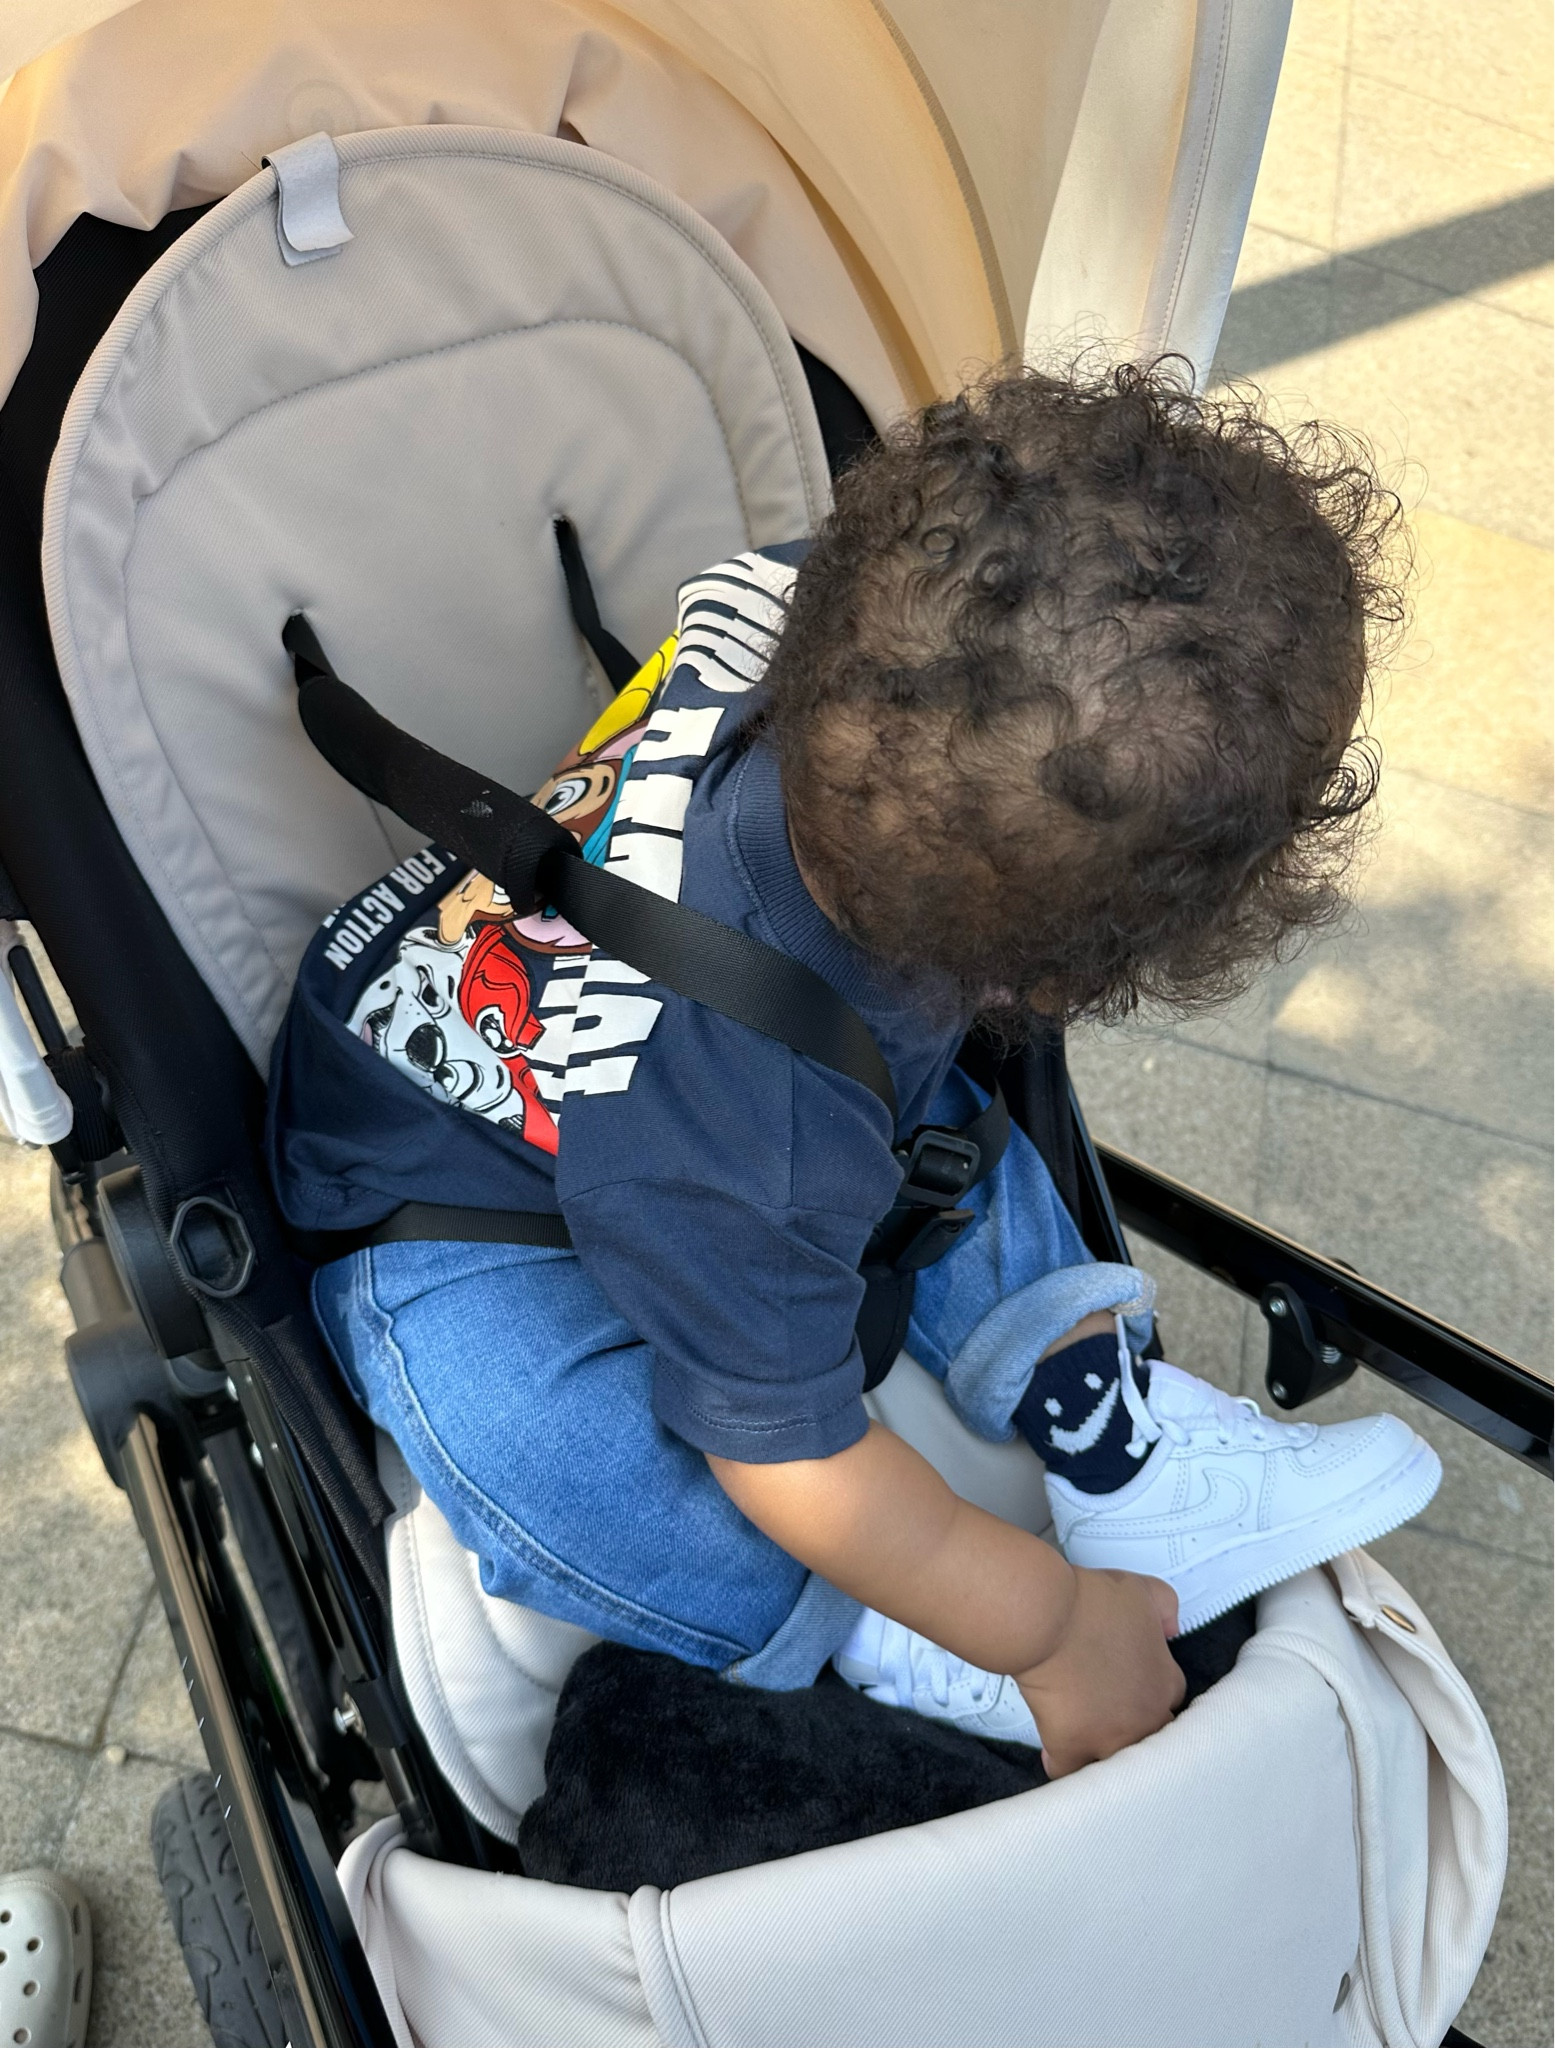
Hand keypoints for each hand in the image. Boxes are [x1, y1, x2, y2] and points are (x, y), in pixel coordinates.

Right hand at [1016, 1566, 1183, 1777]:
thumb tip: (1171, 1631)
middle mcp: (1145, 1718)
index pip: (1171, 1699)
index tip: (1131, 1684)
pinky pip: (1071, 1771)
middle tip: (1109, 1714)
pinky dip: (1063, 1764)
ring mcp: (1110, 1738)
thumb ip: (1166, 1608)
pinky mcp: (1073, 1748)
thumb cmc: (1089, 1600)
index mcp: (1164, 1682)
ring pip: (1117, 1763)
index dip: (1149, 1690)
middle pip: (1152, 1739)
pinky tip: (1055, 1751)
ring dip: (1105, 1755)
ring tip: (1088, 1740)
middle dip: (1134, 1729)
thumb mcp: (1141, 1590)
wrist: (1046, 1618)